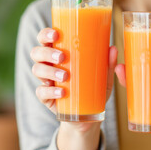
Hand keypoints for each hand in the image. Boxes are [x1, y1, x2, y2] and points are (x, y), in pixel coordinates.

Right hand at [30, 28, 117, 149]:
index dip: (45, 34)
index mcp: (58, 52)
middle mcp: (48, 64)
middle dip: (47, 53)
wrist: (86, 115)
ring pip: (37, 70)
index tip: (56, 34)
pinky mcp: (45, 97)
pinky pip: (41, 92)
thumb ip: (107, 64)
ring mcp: (45, 81)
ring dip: (49, 72)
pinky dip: (50, 91)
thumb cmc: (92, 87)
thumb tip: (113, 49)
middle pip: (37, 52)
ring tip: (65, 76)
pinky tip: (62, 93)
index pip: (45, 38)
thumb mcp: (102, 76)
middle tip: (62, 57)